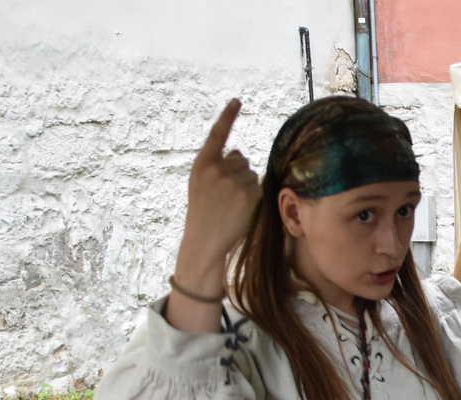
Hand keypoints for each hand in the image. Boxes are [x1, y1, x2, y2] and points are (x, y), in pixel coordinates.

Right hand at [176, 100, 260, 290]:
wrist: (204, 238)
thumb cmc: (203, 210)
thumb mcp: (201, 182)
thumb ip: (216, 164)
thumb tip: (240, 152)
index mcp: (202, 163)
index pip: (217, 134)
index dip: (227, 116)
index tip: (237, 101)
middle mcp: (217, 169)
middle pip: (241, 159)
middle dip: (237, 173)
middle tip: (225, 195)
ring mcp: (233, 181)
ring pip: (251, 173)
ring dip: (246, 185)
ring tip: (231, 203)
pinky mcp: (249, 194)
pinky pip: (259, 186)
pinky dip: (254, 196)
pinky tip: (241, 208)